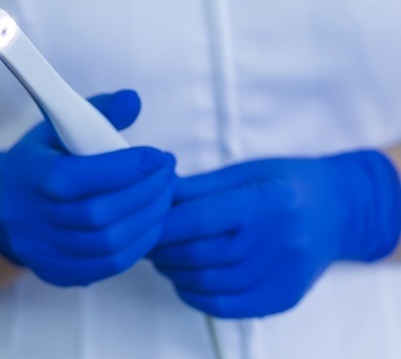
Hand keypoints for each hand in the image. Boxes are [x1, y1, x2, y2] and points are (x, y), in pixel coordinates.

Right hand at [0, 90, 175, 286]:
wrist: (8, 205)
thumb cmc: (45, 159)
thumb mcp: (60, 126)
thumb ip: (99, 111)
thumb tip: (133, 101)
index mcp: (27, 175)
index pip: (75, 178)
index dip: (123, 169)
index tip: (157, 156)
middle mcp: (30, 218)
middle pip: (97, 214)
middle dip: (145, 192)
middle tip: (168, 172)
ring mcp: (43, 251)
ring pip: (108, 243)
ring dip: (149, 218)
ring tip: (166, 194)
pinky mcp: (58, 272)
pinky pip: (109, 265)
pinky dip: (140, 243)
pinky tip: (152, 221)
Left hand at [150, 151, 400, 317]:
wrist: (338, 211)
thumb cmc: (288, 183)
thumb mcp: (245, 172)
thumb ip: (199, 188)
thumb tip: (156, 195)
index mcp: (265, 202)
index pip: (198, 220)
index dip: (161, 224)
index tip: (142, 222)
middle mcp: (276, 242)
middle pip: (198, 254)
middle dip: (161, 249)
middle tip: (146, 240)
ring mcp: (280, 276)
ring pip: (206, 283)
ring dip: (173, 272)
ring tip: (163, 257)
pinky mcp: (280, 298)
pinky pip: (225, 307)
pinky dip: (195, 295)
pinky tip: (186, 279)